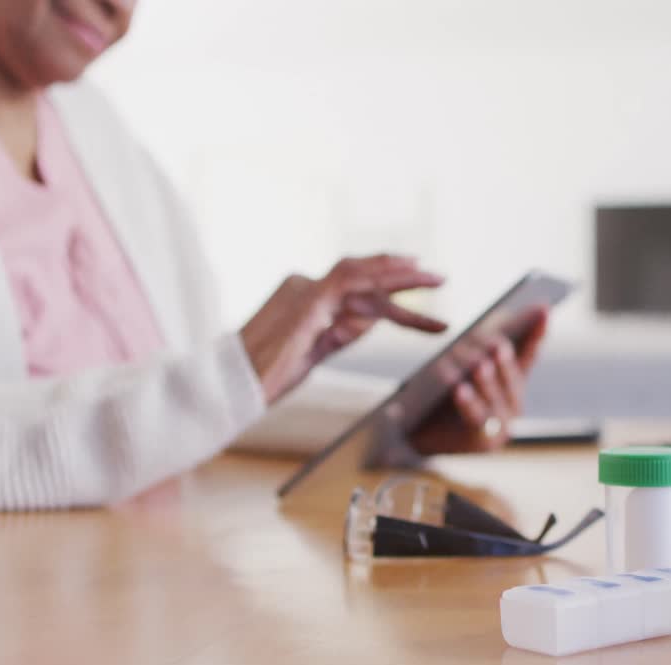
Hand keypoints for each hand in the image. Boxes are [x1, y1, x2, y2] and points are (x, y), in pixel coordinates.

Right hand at [241, 255, 446, 402]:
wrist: (232, 386)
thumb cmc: (266, 377)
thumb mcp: (312, 352)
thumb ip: (338, 332)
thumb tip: (369, 321)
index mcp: (306, 298)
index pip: (357, 291)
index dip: (392, 297)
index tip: (423, 306)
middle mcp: (305, 287)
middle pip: (363, 276)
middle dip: (402, 276)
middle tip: (438, 278)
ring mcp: (305, 290)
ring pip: (361, 273)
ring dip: (400, 275)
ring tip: (433, 279)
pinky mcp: (308, 301)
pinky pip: (350, 281)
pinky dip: (380, 280)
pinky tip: (405, 280)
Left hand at [408, 306, 548, 455]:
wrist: (421, 432)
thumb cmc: (444, 393)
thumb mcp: (462, 364)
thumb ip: (479, 346)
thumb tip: (496, 315)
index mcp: (512, 381)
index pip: (528, 353)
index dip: (536, 332)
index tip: (543, 307)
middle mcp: (513, 403)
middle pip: (512, 378)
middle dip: (504, 360)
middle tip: (497, 344)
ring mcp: (501, 424)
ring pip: (495, 399)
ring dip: (487, 381)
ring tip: (479, 365)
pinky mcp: (482, 440)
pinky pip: (476, 419)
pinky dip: (469, 403)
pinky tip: (460, 389)